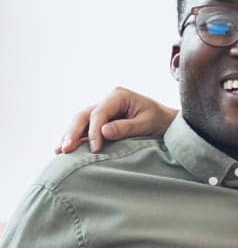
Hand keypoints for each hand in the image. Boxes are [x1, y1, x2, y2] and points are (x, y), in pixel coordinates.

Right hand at [56, 88, 177, 153]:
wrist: (167, 122)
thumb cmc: (160, 121)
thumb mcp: (147, 123)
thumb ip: (126, 127)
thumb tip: (104, 131)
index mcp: (118, 95)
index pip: (99, 113)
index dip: (94, 131)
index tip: (95, 148)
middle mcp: (107, 100)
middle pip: (84, 115)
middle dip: (73, 132)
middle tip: (66, 150)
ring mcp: (102, 110)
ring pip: (80, 121)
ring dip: (69, 136)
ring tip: (60, 151)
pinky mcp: (101, 121)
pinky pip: (84, 128)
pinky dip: (74, 138)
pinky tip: (63, 149)